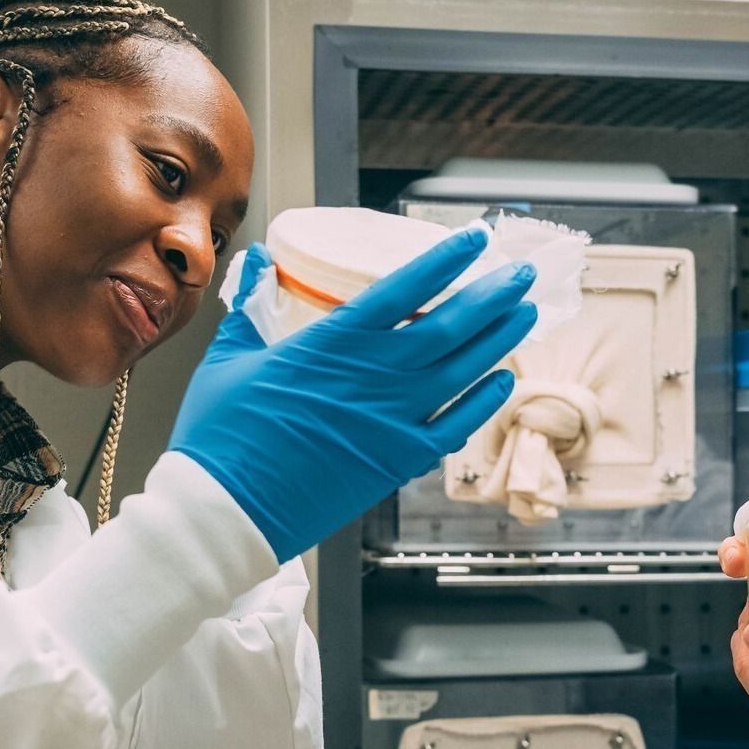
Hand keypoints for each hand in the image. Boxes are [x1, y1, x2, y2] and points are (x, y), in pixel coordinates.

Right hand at [170, 226, 534, 562]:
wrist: (227, 510)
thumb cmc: (221, 435)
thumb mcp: (229, 357)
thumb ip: (252, 303)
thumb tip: (263, 256)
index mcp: (333, 342)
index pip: (405, 287)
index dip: (446, 260)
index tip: (475, 238)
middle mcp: (374, 375)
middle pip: (451, 324)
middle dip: (493, 293)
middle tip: (522, 272)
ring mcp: (393, 419)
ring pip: (463, 369)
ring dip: (500, 337)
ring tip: (527, 312)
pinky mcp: (398, 460)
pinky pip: (457, 425)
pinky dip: (485, 400)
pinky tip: (504, 380)